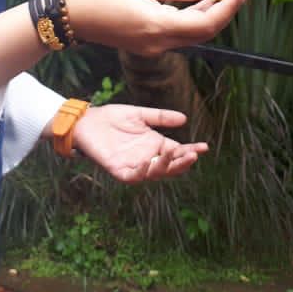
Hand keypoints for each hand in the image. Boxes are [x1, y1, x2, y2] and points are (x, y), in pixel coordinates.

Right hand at [64, 0, 244, 54]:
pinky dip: (189, 20)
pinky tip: (194, 3)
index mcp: (157, 25)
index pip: (205, 24)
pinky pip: (175, 35)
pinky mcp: (145, 46)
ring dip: (206, 17)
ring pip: (189, 36)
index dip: (227, 10)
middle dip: (221, 14)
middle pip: (202, 34)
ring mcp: (151, 48)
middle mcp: (158, 43)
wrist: (71, 15)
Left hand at [71, 104, 208, 182]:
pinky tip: (148, 164)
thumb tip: (184, 118)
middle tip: (193, 154)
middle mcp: (147, 157)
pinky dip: (141, 173)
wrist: (88, 121)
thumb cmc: (112, 118)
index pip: (177, 151)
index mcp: (155, 145)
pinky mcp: (118, 169)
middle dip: (182, 162)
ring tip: (174, 154)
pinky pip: (132, 177)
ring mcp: (133, 165)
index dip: (191, 151)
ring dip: (165, 166)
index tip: (205, 147)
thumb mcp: (140, 114)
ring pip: (154, 173)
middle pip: (170, 166)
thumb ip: (160, 117)